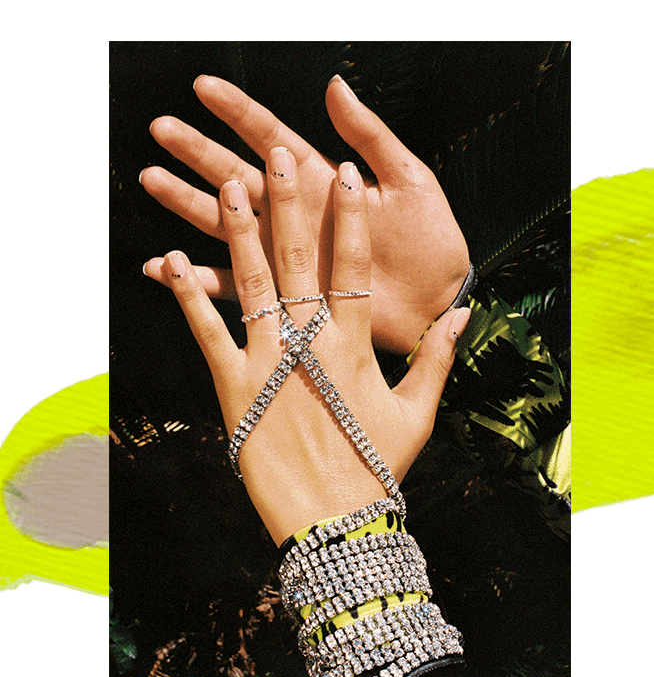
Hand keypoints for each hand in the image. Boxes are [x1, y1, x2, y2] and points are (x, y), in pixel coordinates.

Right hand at [140, 75, 470, 355]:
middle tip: (162, 128)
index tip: (204, 87)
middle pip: (236, 174)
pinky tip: (162, 266)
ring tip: (152, 177)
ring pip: (224, 221)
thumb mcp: (410, 180)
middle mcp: (296, 214)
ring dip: (187, 201)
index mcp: (324, 181)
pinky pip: (233, 286)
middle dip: (198, 151)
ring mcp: (286, 252)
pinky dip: (196, 279)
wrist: (441, 301)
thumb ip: (369, 136)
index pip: (272, 137)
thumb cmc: (432, 241)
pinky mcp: (285, 294)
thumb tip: (335, 85)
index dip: (238, 112)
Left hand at [147, 153, 469, 543]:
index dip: (349, 218)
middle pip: (299, 258)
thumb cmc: (376, 469)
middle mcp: (310, 343)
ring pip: (251, 282)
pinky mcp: (232, 386)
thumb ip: (437, 358)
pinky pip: (205, 330)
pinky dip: (185, 294)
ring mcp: (268, 361)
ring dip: (238, 231)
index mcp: (356, 346)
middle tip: (278, 155)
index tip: (345, 175)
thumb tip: (460, 314)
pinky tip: (169, 260)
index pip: (353, 266)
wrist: (332, 520)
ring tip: (227, 186)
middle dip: (289, 203)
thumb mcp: (417, 413)